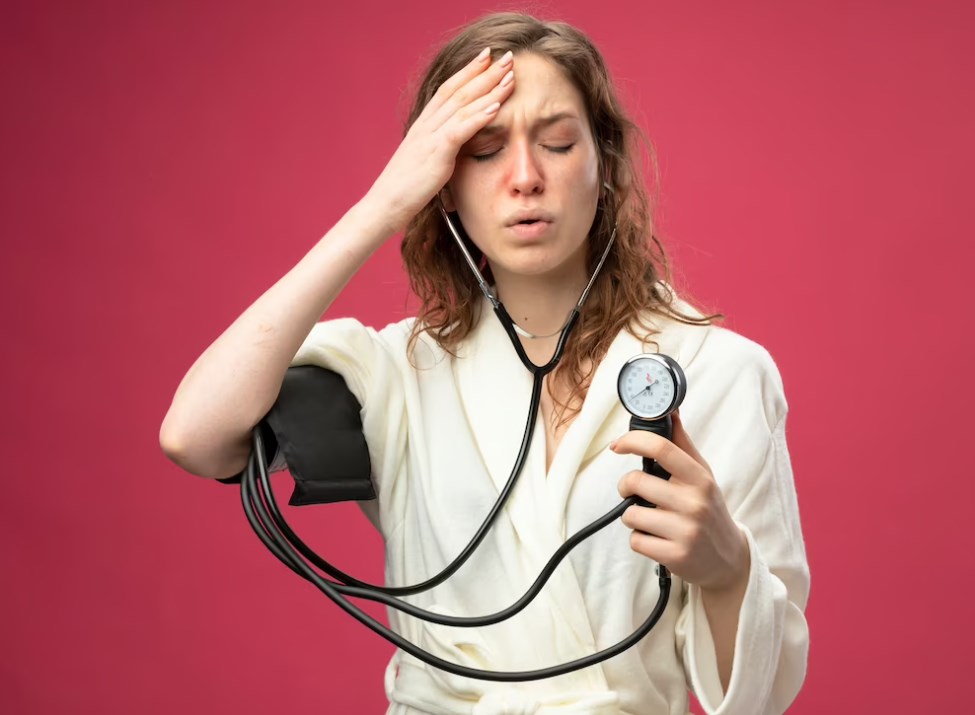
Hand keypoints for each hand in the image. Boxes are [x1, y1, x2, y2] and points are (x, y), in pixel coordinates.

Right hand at [363, 48, 515, 233]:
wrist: (385, 204)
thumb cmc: (405, 189)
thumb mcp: (424, 161)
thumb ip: (438, 148)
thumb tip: (454, 146)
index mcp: (424, 125)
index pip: (448, 89)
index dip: (468, 71)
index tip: (487, 57)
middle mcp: (427, 125)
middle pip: (459, 90)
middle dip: (485, 71)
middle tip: (508, 55)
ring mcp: (430, 136)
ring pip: (463, 105)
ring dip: (488, 88)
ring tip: (509, 75)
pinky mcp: (436, 152)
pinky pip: (460, 129)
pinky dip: (479, 116)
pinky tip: (496, 106)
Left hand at [613, 413, 749, 592]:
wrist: (728, 560)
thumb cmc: (709, 510)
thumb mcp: (703, 475)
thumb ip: (683, 444)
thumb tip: (671, 411)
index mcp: (700, 478)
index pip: (662, 448)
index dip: (633, 441)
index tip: (618, 445)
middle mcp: (694, 503)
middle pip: (636, 481)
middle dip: (626, 486)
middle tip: (635, 492)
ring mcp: (685, 531)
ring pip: (630, 514)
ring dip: (633, 516)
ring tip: (651, 519)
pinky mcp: (675, 556)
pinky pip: (635, 540)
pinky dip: (639, 539)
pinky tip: (656, 539)